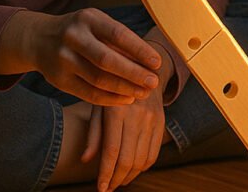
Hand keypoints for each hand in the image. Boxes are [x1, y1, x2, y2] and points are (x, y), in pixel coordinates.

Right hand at [0, 9, 161, 104]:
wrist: (40, 39)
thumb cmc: (81, 32)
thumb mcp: (97, 24)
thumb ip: (119, 40)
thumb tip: (150, 62)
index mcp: (88, 19)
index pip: (118, 34)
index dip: (140, 50)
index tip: (157, 63)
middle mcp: (73, 37)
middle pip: (107, 60)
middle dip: (134, 73)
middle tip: (154, 83)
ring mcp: (63, 59)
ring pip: (98, 80)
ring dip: (125, 89)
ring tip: (143, 93)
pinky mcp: (58, 80)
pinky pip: (88, 93)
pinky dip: (110, 99)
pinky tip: (127, 99)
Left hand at [80, 43, 170, 190]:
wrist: (143, 68)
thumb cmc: (113, 86)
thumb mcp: (98, 103)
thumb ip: (93, 133)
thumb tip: (86, 160)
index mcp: (117, 112)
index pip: (112, 151)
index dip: (106, 173)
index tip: (100, 188)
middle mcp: (137, 117)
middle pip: (128, 159)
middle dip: (117, 179)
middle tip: (108, 188)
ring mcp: (152, 120)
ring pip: (143, 160)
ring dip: (130, 176)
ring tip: (118, 182)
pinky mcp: (161, 123)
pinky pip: (154, 153)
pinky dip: (143, 167)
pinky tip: (132, 171)